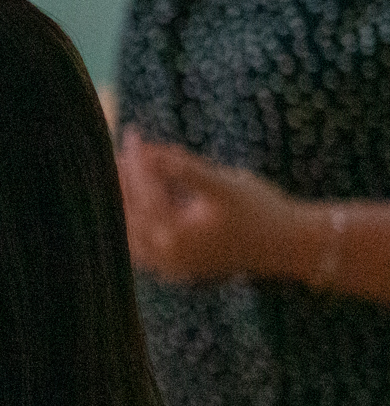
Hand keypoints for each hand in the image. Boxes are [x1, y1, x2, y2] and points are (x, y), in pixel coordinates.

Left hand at [117, 130, 312, 283]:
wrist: (286, 246)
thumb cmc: (260, 210)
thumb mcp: (223, 184)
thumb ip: (185, 169)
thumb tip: (149, 150)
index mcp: (175, 236)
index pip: (143, 193)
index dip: (137, 161)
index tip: (132, 135)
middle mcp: (164, 257)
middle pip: (127, 215)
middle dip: (122, 180)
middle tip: (119, 151)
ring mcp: (166, 267)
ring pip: (127, 233)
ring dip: (123, 202)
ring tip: (123, 170)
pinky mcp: (172, 270)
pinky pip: (139, 246)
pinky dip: (133, 221)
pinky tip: (134, 198)